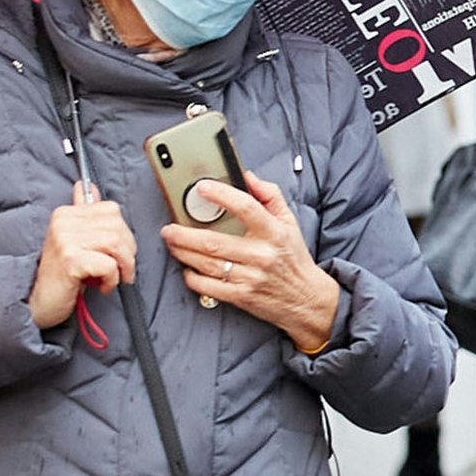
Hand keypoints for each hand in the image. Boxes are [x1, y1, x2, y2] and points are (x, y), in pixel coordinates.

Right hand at [29, 179, 139, 329]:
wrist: (39, 302)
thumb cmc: (61, 275)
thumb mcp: (71, 240)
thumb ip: (82, 213)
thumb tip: (87, 186)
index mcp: (65, 213)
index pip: (111, 209)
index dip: (123, 233)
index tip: (119, 252)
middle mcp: (63, 222)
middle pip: (117, 226)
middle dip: (127, 251)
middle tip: (121, 269)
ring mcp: (65, 240)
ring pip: (116, 243)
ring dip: (123, 266)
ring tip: (113, 278)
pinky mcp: (70, 260)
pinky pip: (109, 265)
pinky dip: (112, 279)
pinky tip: (102, 287)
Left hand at [167, 172, 344, 353]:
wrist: (306, 299)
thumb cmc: (293, 258)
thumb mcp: (289, 222)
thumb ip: (270, 196)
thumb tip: (248, 176)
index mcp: (273, 232)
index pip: (246, 207)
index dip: (221, 195)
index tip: (202, 188)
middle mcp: (261, 255)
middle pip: (213, 241)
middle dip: (184, 234)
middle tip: (169, 228)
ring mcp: (250, 277)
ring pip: (206, 263)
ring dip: (182, 253)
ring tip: (172, 243)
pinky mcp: (241, 297)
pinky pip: (207, 286)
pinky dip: (192, 277)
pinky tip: (187, 268)